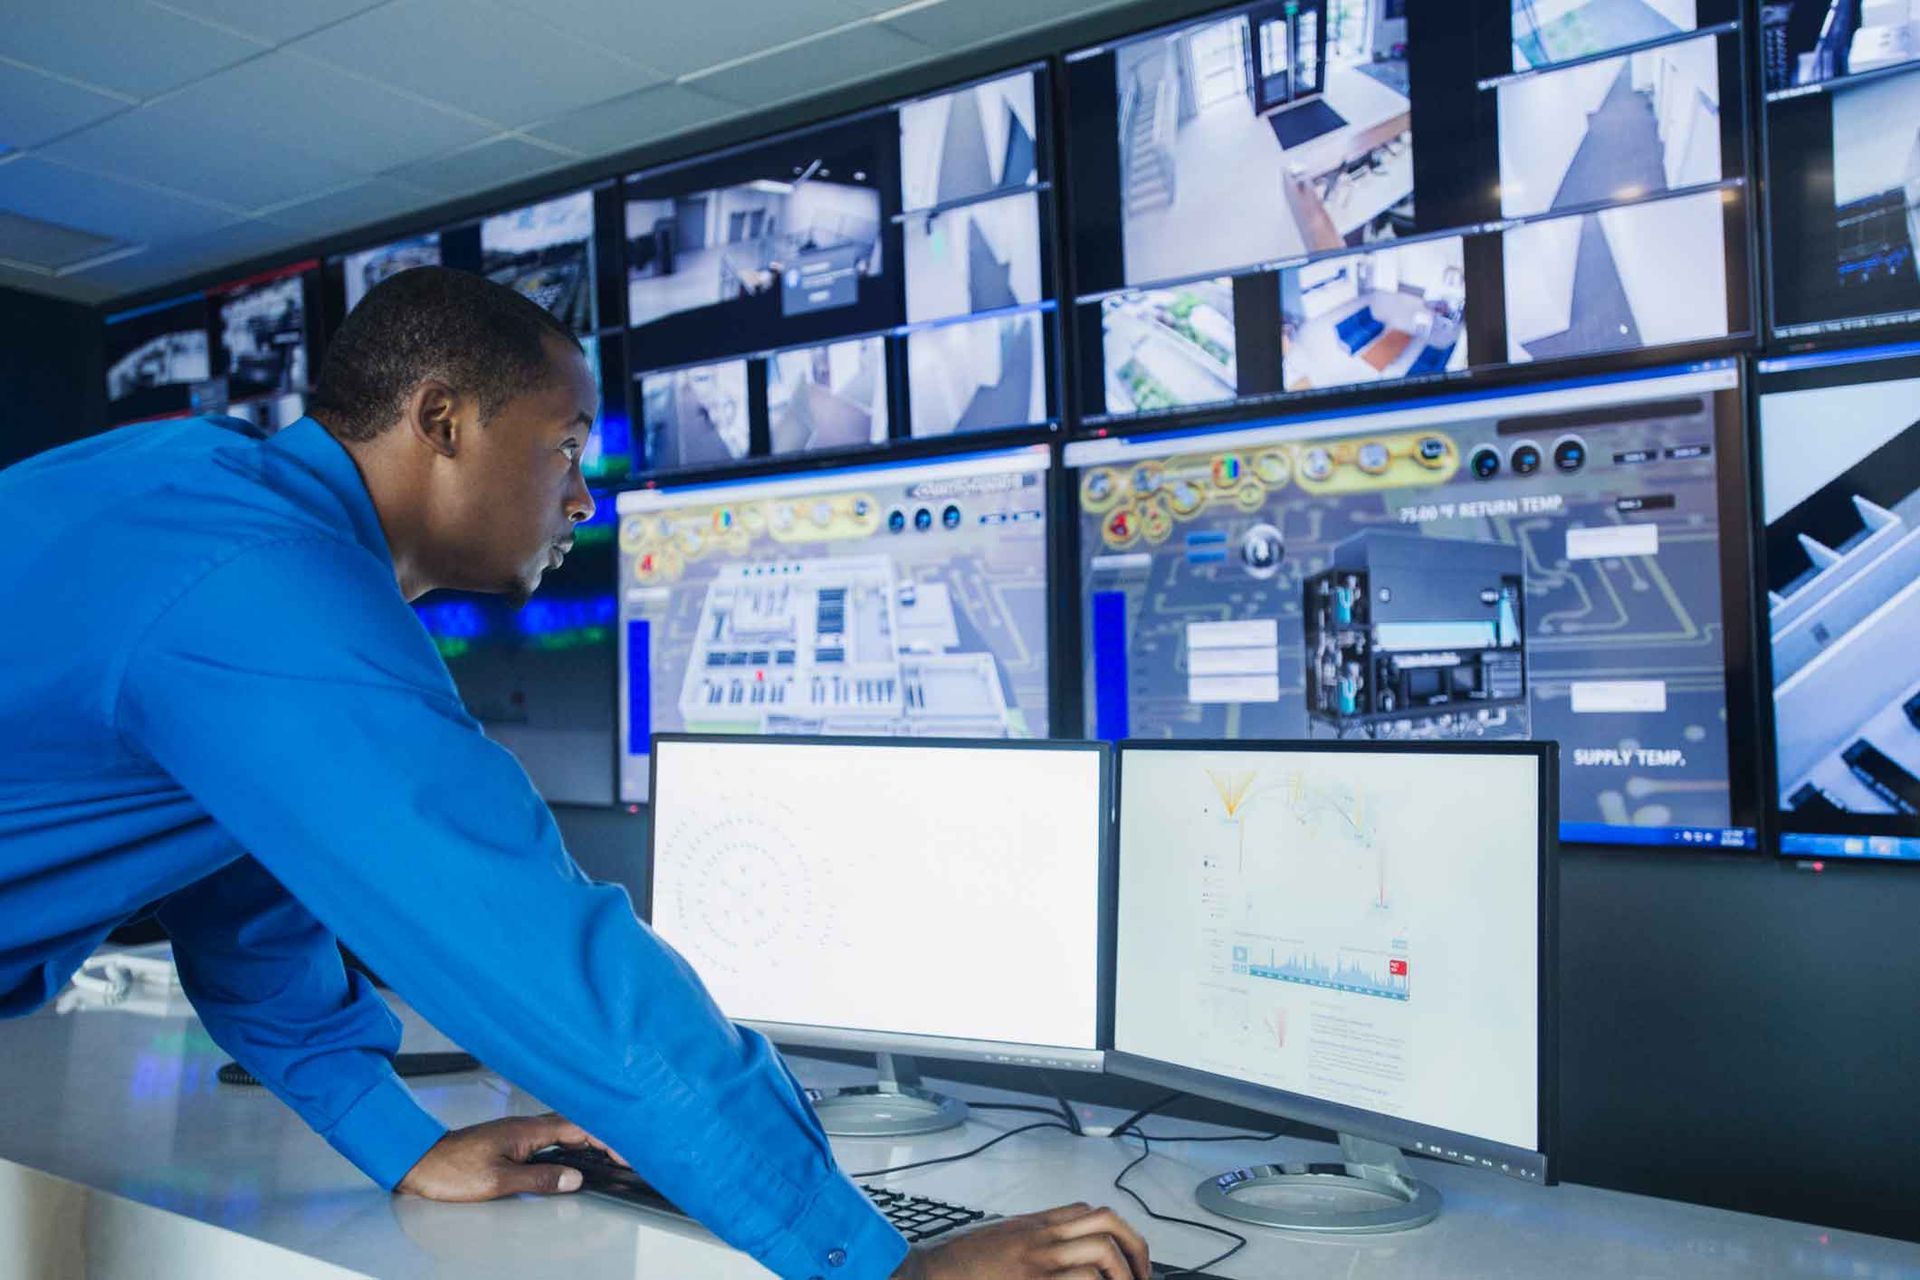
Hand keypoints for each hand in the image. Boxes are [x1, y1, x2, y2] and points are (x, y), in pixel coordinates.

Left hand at [396, 1112, 626, 1202]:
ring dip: (589, 1140)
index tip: (626, 1153)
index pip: (580, 1129)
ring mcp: (519, 1132)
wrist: (419, 1162)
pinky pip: (551, 1138)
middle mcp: (526, 1126)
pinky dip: (570, 1145)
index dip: (607, 1139)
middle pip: (577, 1126)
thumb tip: (574, 1180)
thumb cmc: (451, 1169)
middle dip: (605, 1136)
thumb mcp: (498, 1181)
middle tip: (626, 1153)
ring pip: (565, 1130)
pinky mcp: (511, 1140)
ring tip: (609, 1153)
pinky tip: (572, 1156)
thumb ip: (539, 1180)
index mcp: (528, 1131)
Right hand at [892, 1203, 1150, 1279]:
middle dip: (1136, 1250)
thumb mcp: (1002, 1238)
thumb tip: (1067, 1250)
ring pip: (1100, 1253)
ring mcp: (1038, 1261)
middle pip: (1105, 1225)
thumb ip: (1034, 1238)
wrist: (931, 1274)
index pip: (1089, 1212)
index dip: (1120, 1233)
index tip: (1131, 1258)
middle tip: (1142, 1277)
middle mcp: (1040, 1237)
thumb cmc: (963, 1264)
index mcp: (1034, 1224)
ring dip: (1123, 1276)